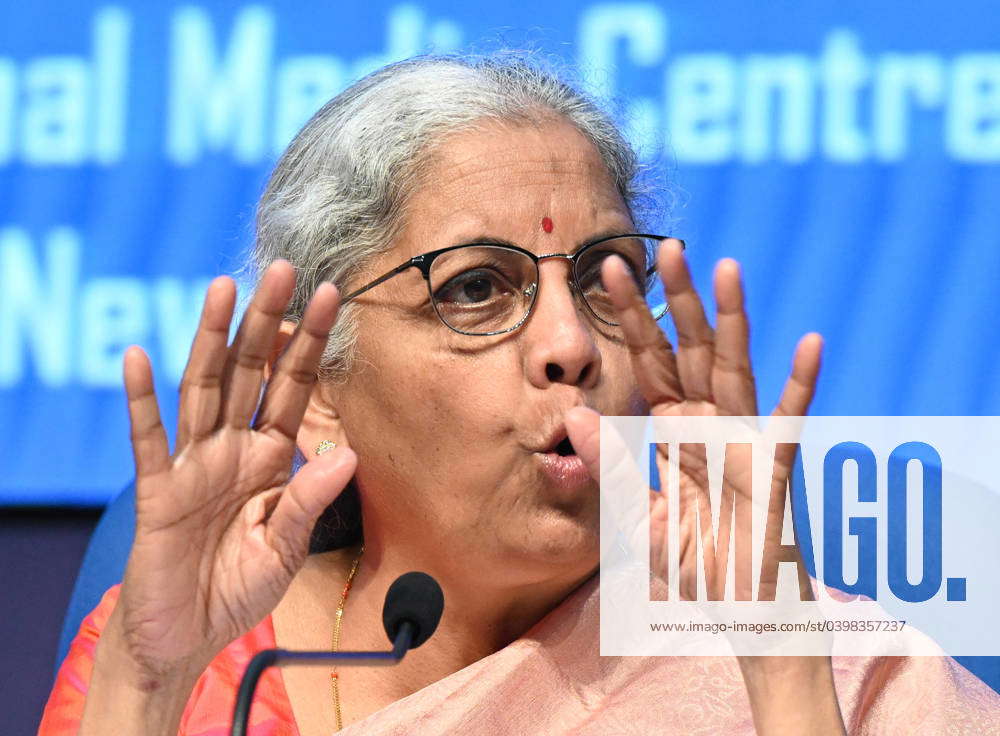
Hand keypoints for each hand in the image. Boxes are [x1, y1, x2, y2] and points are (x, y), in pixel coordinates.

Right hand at [111, 260, 356, 679]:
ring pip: (203, 389)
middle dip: (267, 322)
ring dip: (211, 339)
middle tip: (284, 269)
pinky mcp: (158, 492)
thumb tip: (347, 454)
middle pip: (250, 373)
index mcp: (270, 459)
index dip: (310, 344)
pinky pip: (148, 441)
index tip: (330, 296)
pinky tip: (138, 358)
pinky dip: (141, 401)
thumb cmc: (238, 590)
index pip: (295, 389)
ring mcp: (194, 466)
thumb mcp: (287, 550)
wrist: (186, 637)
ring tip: (222, 289)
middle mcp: (233, 450)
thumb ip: (309, 502)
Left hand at [565, 240, 841, 734]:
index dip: (629, 319)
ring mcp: (743, 438)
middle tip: (667, 245)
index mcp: (672, 429)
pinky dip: (800, 383)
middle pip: (692, 348)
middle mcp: (708, 422)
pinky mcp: (773, 465)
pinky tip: (810, 342)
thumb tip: (570, 417)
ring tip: (727, 267)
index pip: (648, 363)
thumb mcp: (633, 516)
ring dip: (733, 318)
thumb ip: (608, 467)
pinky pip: (790, 419)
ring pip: (736, 365)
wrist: (735, 608)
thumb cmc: (689, 562)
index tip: (606, 271)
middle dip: (678, 299)